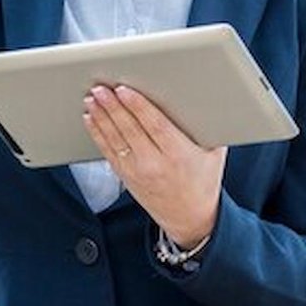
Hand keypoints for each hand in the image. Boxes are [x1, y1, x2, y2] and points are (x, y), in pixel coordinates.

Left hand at [83, 84, 225, 247]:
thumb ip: (206, 127)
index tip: (125, 90)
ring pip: (114, 139)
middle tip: (101, 88)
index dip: (137, 106)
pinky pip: (107, 151)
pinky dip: (97, 133)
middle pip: (129, 129)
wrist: (191, 217)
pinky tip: (91, 118)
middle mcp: (155, 164)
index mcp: (179, 155)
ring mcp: (136, 172)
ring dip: (101, 116)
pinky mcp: (125, 176)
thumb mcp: (214, 153)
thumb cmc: (203, 180)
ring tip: (92, 97)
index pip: (154, 125)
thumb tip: (202, 97)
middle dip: (113, 107)